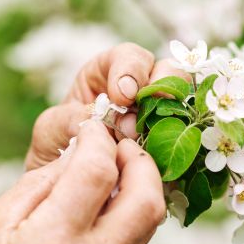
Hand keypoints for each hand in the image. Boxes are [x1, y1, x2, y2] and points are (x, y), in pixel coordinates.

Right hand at [0, 121, 165, 243]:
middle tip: (122, 149)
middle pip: (147, 201)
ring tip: (108, 182)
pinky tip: (90, 226)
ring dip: (134, 196)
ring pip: (144, 232)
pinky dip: (115, 233)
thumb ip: (41, 185)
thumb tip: (81, 153)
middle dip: (141, 163)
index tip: (94, 129)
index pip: (99, 171)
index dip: (101, 139)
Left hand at [25, 43, 187, 169]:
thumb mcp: (51, 131)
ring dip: (176, 120)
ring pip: (187, 103)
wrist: (63, 187)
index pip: (129, 56)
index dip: (131, 71)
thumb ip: (71, 119)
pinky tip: (169, 162)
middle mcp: (142, 90)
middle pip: (170, 72)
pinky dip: (186, 148)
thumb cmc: (54, 149)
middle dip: (163, 91)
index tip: (122, 96)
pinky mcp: (173, 146)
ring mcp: (161, 117)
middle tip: (144, 119)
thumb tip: (105, 122)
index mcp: (109, 73)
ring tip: (155, 144)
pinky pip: (191, 140)